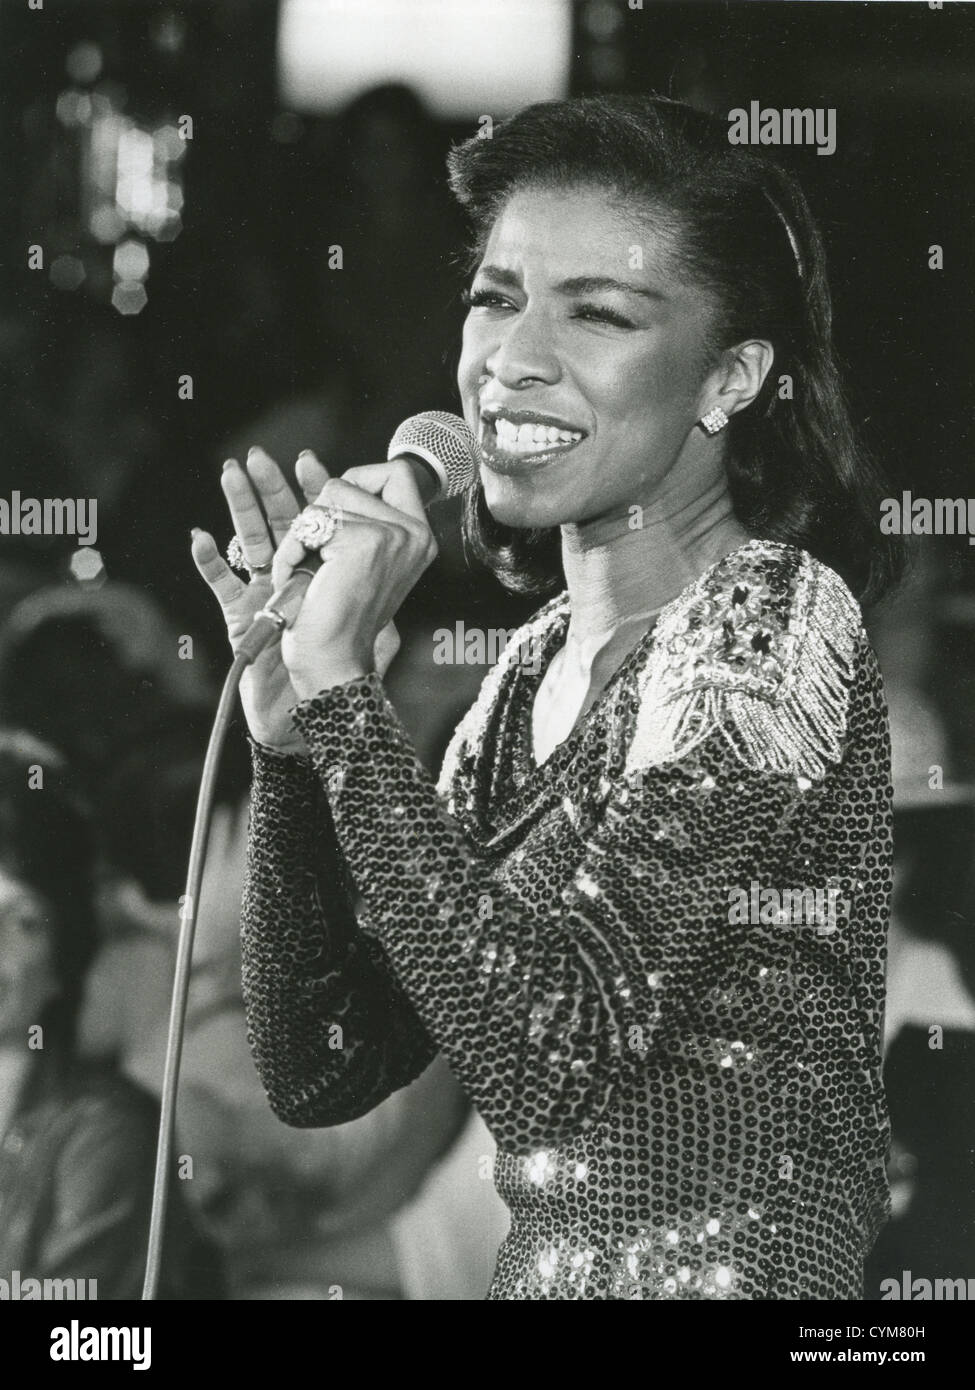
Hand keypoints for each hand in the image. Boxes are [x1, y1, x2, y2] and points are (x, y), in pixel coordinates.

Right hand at [191, 448, 401, 752]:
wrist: (315, 708)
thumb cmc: (346, 668)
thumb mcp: (384, 619)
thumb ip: (390, 582)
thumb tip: (404, 537)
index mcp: (328, 568)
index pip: (323, 517)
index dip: (319, 489)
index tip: (313, 466)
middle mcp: (295, 573)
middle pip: (281, 519)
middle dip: (270, 486)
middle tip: (257, 455)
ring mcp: (264, 591)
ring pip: (249, 539)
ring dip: (238, 505)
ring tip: (230, 473)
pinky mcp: (240, 617)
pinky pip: (220, 584)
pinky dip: (209, 561)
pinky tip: (201, 538)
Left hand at [269, 460, 438, 700]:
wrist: (332, 663)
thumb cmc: (335, 621)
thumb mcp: (349, 559)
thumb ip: (350, 516)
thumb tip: (308, 462)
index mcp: (417, 538)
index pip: (395, 473)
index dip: (358, 481)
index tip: (337, 516)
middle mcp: (413, 534)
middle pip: (346, 483)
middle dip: (316, 520)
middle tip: (323, 566)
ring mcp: (392, 536)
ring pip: (324, 500)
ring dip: (300, 541)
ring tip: (313, 579)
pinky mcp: (364, 542)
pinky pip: (308, 525)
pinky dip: (291, 556)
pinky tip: (302, 583)